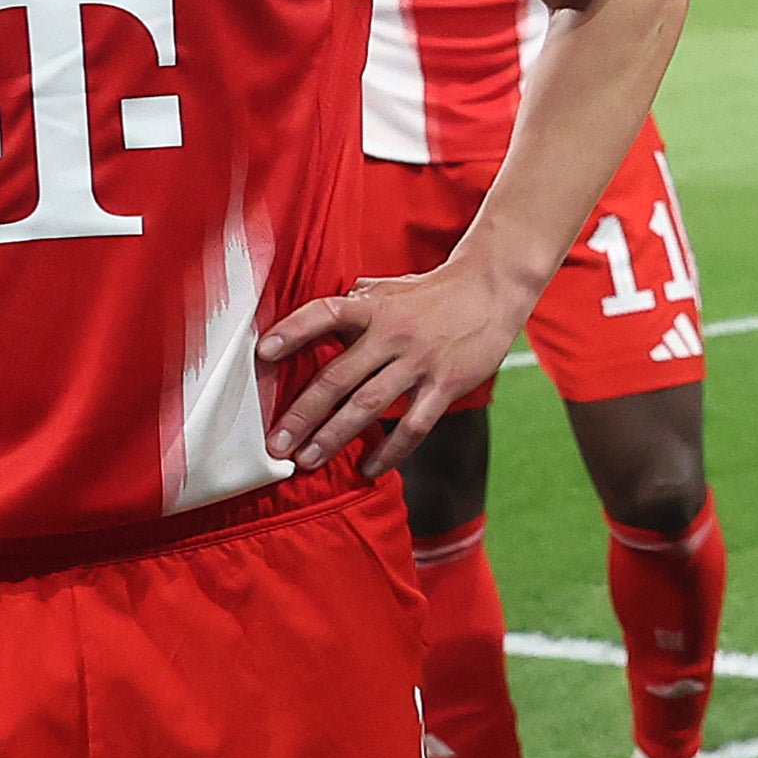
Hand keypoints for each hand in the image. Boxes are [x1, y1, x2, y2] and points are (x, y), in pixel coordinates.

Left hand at [260, 265, 525, 480]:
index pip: (326, 314)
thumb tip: (321, 319)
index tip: (263, 353)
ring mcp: (420, 361)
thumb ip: (356, 303)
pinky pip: (414, 425)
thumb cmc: (434, 292)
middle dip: (303, 413)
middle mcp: (393, 334)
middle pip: (339, 377)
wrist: (493, 290)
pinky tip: (368, 468)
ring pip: (369, 406)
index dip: (294, 331)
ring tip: (307, 461)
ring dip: (334, 436)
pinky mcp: (447, 384)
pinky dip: (390, 451)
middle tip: (276, 444)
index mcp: (374, 307)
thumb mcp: (391, 288)